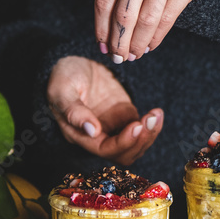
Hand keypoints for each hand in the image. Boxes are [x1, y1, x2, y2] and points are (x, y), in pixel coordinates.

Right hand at [47, 56, 162, 166]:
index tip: (136, 125)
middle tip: (150, 119)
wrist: (74, 64)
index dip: (123, 142)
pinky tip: (156, 113)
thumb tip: (92, 130)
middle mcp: (98, 137)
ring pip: (136, 145)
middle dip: (140, 140)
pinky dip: (152, 126)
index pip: (105, 150)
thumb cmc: (63, 77)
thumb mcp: (62, 90)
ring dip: (149, 134)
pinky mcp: (125, 117)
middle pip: (124, 154)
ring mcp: (113, 128)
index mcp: (80, 135)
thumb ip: (74, 111)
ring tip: (156, 114)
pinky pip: (142, 131)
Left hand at [94, 0, 206, 61]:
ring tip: (134, 54)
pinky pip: (167, 18)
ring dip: (138, 43)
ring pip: (146, 19)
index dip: (102, 30)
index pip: (104, 1)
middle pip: (123, 14)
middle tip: (119, 57)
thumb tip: (107, 34)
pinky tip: (150, 44)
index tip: (103, 47)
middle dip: (119, 42)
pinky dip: (156, 37)